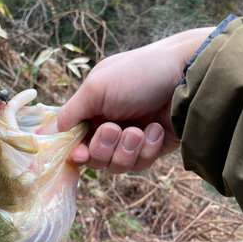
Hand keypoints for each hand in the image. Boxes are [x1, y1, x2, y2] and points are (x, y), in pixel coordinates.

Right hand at [57, 27, 214, 172]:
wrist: (187, 75)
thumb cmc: (139, 74)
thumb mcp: (96, 88)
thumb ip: (70, 113)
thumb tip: (55, 134)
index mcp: (91, 111)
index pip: (74, 141)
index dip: (75, 152)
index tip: (80, 153)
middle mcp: (108, 126)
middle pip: (94, 160)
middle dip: (103, 148)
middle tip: (115, 128)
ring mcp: (130, 140)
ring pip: (116, 167)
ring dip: (126, 150)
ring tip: (140, 130)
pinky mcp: (151, 149)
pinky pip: (140, 165)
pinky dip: (147, 149)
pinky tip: (156, 129)